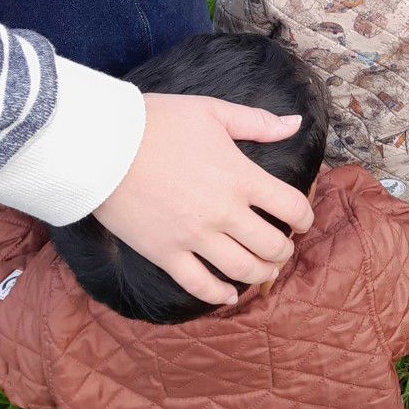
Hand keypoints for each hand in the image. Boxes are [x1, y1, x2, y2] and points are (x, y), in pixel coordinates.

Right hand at [93, 93, 314, 306]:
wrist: (103, 146)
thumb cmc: (160, 122)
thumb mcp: (214, 112)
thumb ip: (258, 122)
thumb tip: (295, 122)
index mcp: (241, 177)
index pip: (290, 206)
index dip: (305, 216)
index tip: (304, 220)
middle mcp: (223, 212)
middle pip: (270, 244)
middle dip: (285, 249)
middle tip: (285, 247)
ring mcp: (193, 237)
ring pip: (240, 269)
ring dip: (261, 273)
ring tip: (267, 270)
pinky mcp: (164, 253)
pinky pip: (197, 285)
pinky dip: (218, 296)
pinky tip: (229, 296)